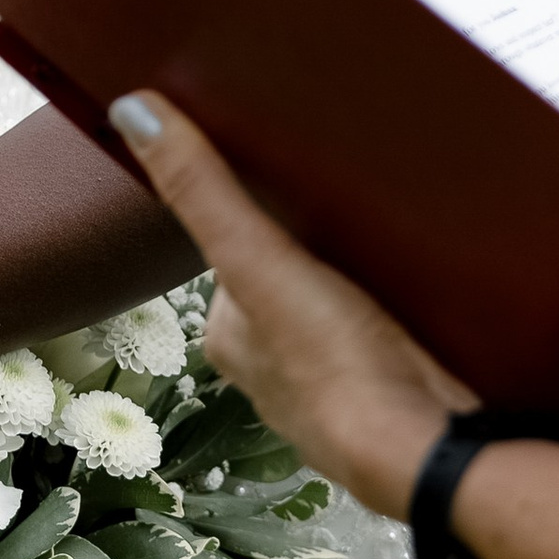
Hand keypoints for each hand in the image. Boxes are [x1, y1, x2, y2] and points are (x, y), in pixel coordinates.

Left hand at [106, 92, 467, 511]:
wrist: (425, 446)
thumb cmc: (334, 368)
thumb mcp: (258, 262)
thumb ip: (204, 192)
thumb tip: (134, 112)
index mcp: (232, 336)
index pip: (235, 250)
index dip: (261, 208)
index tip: (289, 171)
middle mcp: (275, 363)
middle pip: (287, 276)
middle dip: (314, 244)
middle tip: (350, 198)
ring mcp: (337, 375)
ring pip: (338, 303)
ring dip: (359, 273)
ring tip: (390, 231)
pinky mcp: (393, 381)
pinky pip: (388, 325)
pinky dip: (399, 305)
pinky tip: (423, 285)